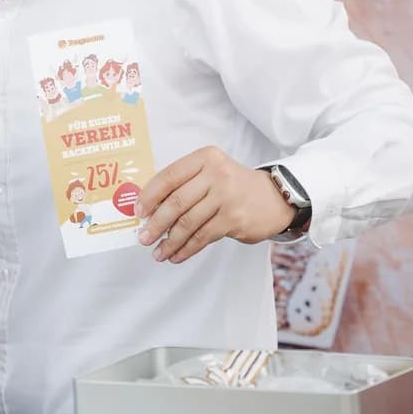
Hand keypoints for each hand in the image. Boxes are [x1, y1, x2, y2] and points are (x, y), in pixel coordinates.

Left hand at [135, 146, 294, 263]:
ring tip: (158, 252)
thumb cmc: (232, 185)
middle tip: (143, 237)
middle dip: (156, 223)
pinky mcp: (235, 218)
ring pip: (189, 222)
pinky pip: (203, 236)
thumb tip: (149, 209)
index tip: (138, 212)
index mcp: (204, 158)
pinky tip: (177, 255)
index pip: (169, 176)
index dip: (149, 196)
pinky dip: (187, 248)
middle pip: (176, 202)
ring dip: (170, 241)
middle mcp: (216, 174)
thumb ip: (183, 185)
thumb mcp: (209, 173)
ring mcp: (227, 197)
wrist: (274, 197)